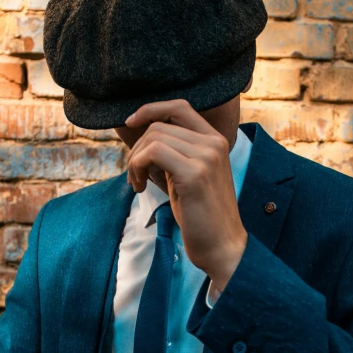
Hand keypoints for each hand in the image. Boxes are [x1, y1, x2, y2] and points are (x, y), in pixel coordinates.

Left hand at [125, 99, 247, 290]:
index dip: (151, 109)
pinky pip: (153, 152)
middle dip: (137, 149)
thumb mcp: (189, 176)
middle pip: (159, 126)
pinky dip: (137, 167)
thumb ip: (175, 154)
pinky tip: (140, 187)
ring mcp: (206, 156)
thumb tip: (142, 139)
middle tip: (135, 176)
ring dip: (135, 161)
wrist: (221, 246)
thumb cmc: (201, 215)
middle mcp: (214, 143)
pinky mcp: (195, 173)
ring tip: (138, 183)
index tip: (130, 122)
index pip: (179, 107)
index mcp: (215, 141)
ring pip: (153, 138)